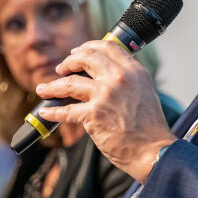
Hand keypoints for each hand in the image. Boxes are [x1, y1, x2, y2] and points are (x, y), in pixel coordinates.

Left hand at [36, 40, 176, 182]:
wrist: (153, 150)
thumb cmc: (150, 126)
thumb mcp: (145, 91)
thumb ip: (128, 79)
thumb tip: (104, 74)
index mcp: (134, 71)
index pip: (107, 47)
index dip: (88, 47)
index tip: (78, 52)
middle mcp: (120, 78)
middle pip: (86, 58)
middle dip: (69, 61)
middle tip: (61, 68)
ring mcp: (105, 95)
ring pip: (69, 82)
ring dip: (52, 86)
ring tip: (43, 89)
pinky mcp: (93, 114)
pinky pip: (65, 110)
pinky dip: (52, 112)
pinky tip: (45, 112)